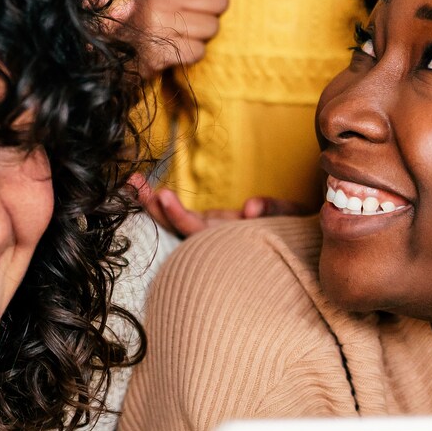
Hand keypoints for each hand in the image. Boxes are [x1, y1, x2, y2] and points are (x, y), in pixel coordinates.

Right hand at [107, 0, 228, 72]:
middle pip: (219, 0)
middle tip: (192, 14)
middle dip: (212, 11)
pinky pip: (200, 50)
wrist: (120, 44)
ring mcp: (157, 23)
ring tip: (183, 30)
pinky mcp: (161, 52)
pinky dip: (192, 51)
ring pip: (212, 26)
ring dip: (203, 33)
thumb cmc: (151, 8)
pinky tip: (176, 45)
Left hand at [131, 176, 299, 239]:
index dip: (178, 216)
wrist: (298, 246)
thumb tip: (252, 206)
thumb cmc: (294, 234)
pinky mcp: (210, 225)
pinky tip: (146, 189)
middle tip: (134, 186)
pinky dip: (163, 203)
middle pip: (176, 229)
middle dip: (154, 208)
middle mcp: (213, 240)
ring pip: (175, 223)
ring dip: (153, 205)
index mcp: (227, 241)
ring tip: (134, 184)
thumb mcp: (290, 218)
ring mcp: (210, 233)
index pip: (197, 231)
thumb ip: (275, 210)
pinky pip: (181, 215)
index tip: (162, 196)